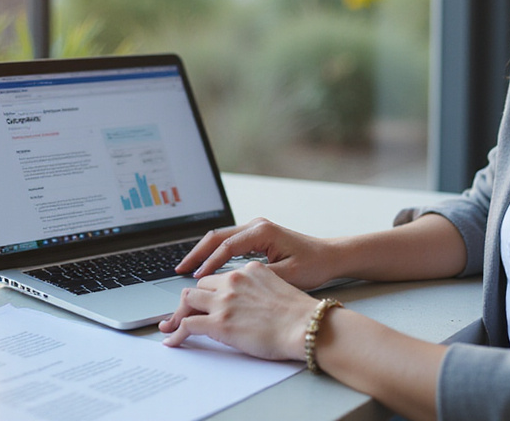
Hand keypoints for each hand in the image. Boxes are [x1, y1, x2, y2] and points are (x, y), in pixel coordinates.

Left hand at [159, 261, 317, 360]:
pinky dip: (176, 333)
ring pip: (188, 301)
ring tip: (171, 327)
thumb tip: (248, 303)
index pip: (218, 277)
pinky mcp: (219, 322)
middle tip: (180, 315)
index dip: (207, 291)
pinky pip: (187, 325)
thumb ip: (258, 288)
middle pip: (199, 286)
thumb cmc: (300, 314)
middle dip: (189, 302)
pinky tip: (173, 340)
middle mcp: (234, 280)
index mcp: (249, 269)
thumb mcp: (279, 287)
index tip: (201, 300)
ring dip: (178, 315)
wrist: (307, 326)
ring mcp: (224, 300)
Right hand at [175, 218, 340, 290]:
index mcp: (262, 232)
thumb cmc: (313, 265)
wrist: (330, 256)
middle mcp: (256, 225)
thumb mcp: (287, 275)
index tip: (195, 279)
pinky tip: (205, 267)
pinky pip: (229, 242)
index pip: (226, 247)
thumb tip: (232, 283)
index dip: (209, 263)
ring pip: (220, 238)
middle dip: (196, 254)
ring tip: (186, 269)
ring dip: (203, 253)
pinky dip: (214, 253)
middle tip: (179, 270)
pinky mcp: (256, 236)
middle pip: (216, 237)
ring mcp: (255, 229)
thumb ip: (259, 277)